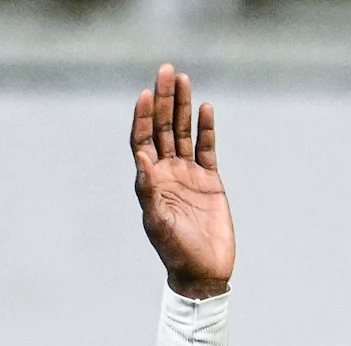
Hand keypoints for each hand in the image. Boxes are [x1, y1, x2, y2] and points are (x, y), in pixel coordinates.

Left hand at [131, 65, 230, 298]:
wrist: (204, 271)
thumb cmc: (176, 252)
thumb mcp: (158, 223)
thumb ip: (148, 191)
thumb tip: (140, 160)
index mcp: (150, 181)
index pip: (143, 139)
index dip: (144, 117)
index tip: (147, 93)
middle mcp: (167, 173)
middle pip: (163, 128)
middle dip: (164, 100)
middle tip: (167, 70)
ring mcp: (188, 175)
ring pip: (184, 132)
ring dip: (183, 106)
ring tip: (184, 79)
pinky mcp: (209, 181)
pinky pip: (206, 148)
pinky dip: (206, 129)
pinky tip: (206, 109)